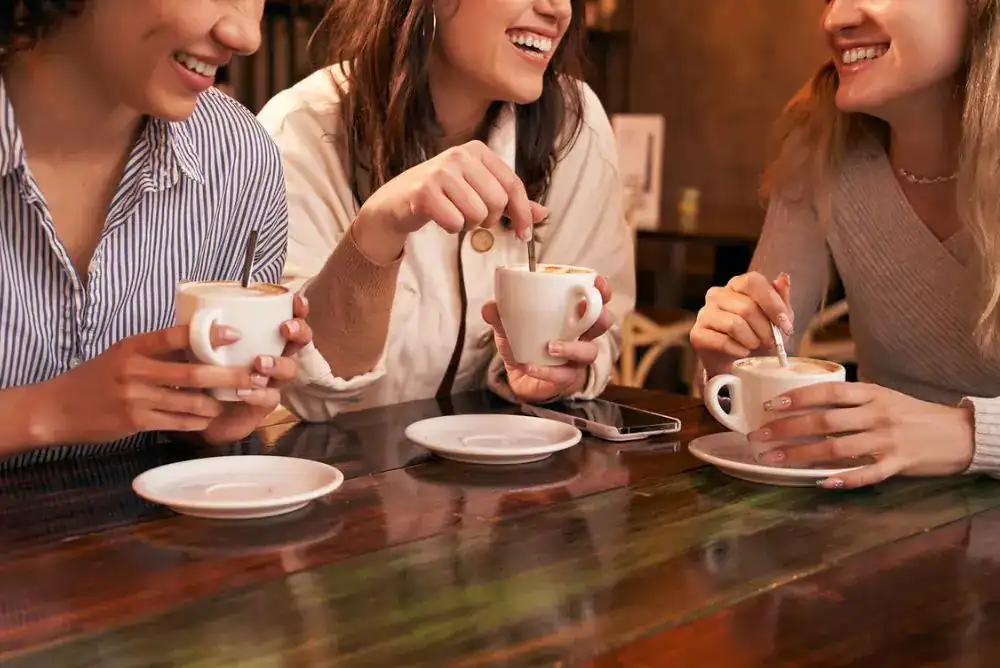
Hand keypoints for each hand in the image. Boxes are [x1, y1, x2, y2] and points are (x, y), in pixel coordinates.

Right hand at [34, 325, 260, 445]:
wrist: (58, 408)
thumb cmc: (96, 378)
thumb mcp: (122, 354)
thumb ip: (156, 351)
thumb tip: (200, 343)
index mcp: (134, 346)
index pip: (176, 335)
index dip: (208, 334)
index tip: (235, 334)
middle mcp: (135, 369)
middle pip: (193, 371)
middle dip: (228, 375)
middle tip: (252, 376)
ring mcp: (135, 397)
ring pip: (190, 400)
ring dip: (216, 402)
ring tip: (233, 399)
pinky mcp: (135, 421)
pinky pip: (177, 421)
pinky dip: (198, 420)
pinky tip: (209, 418)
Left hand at [198, 293, 312, 444]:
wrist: (197, 410)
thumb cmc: (204, 370)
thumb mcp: (201, 346)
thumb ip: (204, 330)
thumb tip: (201, 313)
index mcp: (264, 337)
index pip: (289, 318)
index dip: (298, 309)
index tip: (295, 300)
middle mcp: (274, 356)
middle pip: (300, 341)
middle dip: (298, 331)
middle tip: (284, 328)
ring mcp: (273, 380)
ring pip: (290, 370)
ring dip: (278, 363)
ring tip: (259, 362)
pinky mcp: (264, 404)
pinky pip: (270, 398)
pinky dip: (258, 393)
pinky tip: (243, 391)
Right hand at [354, 140, 546, 262]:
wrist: (395, 203)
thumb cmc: (441, 196)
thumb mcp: (478, 192)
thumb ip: (510, 202)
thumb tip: (543, 213)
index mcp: (477, 150)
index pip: (513, 185)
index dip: (523, 214)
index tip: (525, 235)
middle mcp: (460, 155)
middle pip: (498, 202)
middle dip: (489, 220)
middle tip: (473, 219)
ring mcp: (441, 171)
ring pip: (478, 214)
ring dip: (468, 225)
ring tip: (453, 215)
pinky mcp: (424, 191)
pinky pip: (455, 222)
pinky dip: (451, 229)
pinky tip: (440, 218)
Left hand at [481, 276, 614, 402]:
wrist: (521, 378)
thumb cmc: (526, 345)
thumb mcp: (510, 327)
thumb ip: (500, 315)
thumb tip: (490, 306)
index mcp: (572, 317)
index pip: (595, 300)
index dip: (601, 292)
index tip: (597, 283)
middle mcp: (581, 336)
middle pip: (602, 323)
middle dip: (599, 315)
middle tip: (582, 310)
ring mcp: (576, 359)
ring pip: (587, 352)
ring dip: (570, 347)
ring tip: (550, 346)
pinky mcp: (565, 379)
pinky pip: (561, 375)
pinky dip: (544, 370)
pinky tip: (528, 365)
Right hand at [690, 271, 793, 377]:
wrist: (734, 361)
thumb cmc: (756, 334)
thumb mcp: (774, 318)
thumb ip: (780, 299)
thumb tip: (783, 278)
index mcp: (737, 284)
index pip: (753, 281)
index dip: (772, 303)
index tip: (785, 325)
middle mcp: (717, 294)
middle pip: (747, 307)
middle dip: (765, 329)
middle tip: (771, 342)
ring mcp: (704, 313)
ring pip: (734, 325)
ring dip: (751, 340)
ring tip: (755, 346)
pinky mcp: (697, 333)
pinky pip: (722, 341)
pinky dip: (738, 350)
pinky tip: (742, 352)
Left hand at [749, 382, 974, 488]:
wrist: (958, 433)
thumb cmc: (913, 414)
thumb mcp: (883, 397)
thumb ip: (851, 401)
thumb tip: (807, 403)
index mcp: (871, 394)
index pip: (828, 393)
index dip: (797, 398)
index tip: (770, 405)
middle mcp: (877, 415)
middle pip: (824, 422)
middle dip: (786, 429)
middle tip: (759, 436)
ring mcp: (887, 441)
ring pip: (836, 448)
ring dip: (800, 455)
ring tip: (773, 460)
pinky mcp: (898, 464)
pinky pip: (867, 473)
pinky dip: (843, 479)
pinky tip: (820, 482)